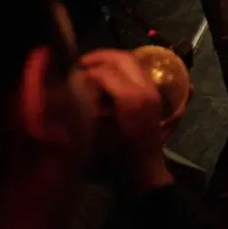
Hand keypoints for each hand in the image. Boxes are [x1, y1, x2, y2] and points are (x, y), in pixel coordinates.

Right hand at [79, 49, 173, 193]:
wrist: (145, 171)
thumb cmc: (118, 158)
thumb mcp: (97, 132)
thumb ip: (89, 105)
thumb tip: (77, 86)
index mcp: (132, 99)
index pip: (106, 72)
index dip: (87, 71)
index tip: (73, 76)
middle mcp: (146, 89)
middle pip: (124, 58)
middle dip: (101, 56)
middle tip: (82, 62)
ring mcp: (153, 91)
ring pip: (133, 62)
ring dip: (112, 61)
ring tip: (92, 67)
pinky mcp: (154, 95)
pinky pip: (138, 72)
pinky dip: (122, 69)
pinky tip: (107, 78)